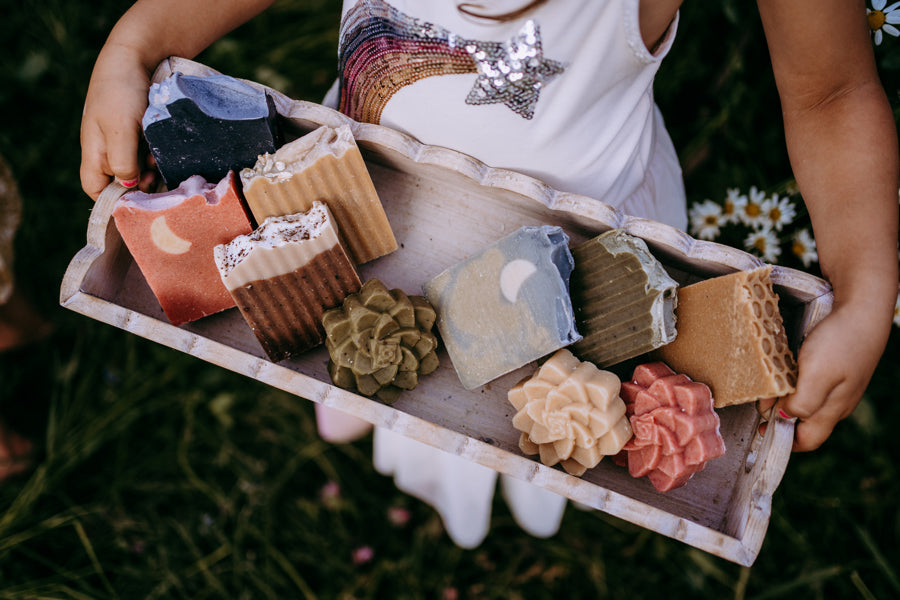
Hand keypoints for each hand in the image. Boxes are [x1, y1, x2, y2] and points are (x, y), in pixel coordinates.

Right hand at [79, 43, 151, 199]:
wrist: (135, 57)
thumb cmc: (120, 92)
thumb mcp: (120, 128)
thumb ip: (123, 160)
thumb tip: (130, 185)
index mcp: (94, 151)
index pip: (96, 189)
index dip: (113, 201)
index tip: (135, 203)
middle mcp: (108, 150)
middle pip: (122, 183)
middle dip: (140, 186)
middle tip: (157, 179)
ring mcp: (125, 141)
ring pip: (139, 170)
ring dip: (153, 171)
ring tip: (161, 162)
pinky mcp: (142, 134)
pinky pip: (150, 155)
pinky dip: (159, 157)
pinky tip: (167, 152)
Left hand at [759, 297, 892, 450]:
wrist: (863, 309)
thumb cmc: (842, 342)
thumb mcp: (817, 375)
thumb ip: (801, 403)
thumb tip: (781, 417)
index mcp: (832, 410)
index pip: (808, 441)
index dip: (784, 441)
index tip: (761, 430)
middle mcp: (837, 402)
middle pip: (805, 421)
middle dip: (780, 416)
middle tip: (761, 401)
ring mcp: (838, 385)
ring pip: (807, 401)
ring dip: (785, 397)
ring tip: (770, 385)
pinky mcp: (836, 368)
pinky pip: (811, 383)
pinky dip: (794, 381)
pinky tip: (786, 369)